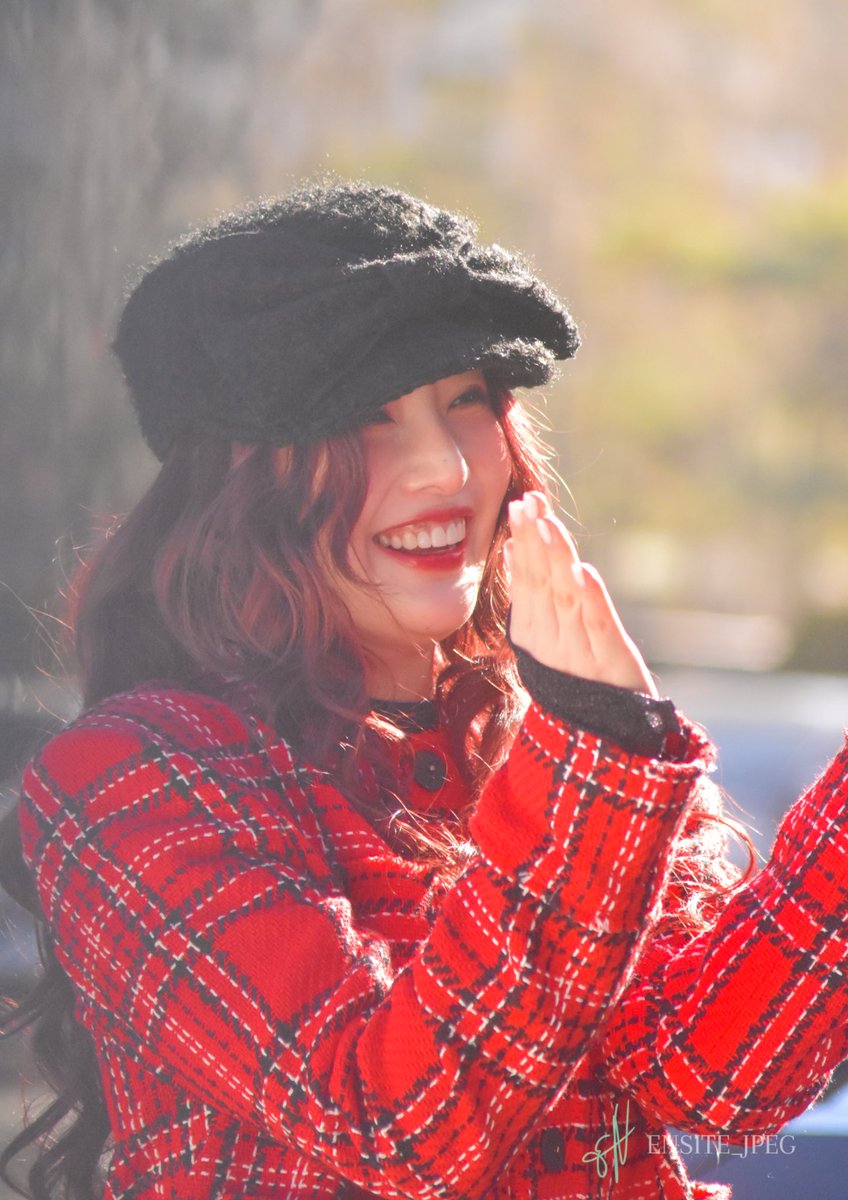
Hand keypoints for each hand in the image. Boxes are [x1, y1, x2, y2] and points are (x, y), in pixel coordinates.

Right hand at [504, 491, 656, 695]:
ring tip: (548, 524)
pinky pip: (598, 627)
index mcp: (532, 636)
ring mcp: (580, 654)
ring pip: (565, 598)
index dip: (523, 542)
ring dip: (555, 559)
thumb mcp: (548, 638)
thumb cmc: (576, 682)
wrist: (607, 741)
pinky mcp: (612, 664)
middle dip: (534, 541)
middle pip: (540, 583)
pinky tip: (582, 571)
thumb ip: (531, 595)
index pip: (524, 580)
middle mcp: (551, 643)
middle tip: (528, 502)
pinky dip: (590, 599)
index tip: (520, 506)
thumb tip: (514, 548)